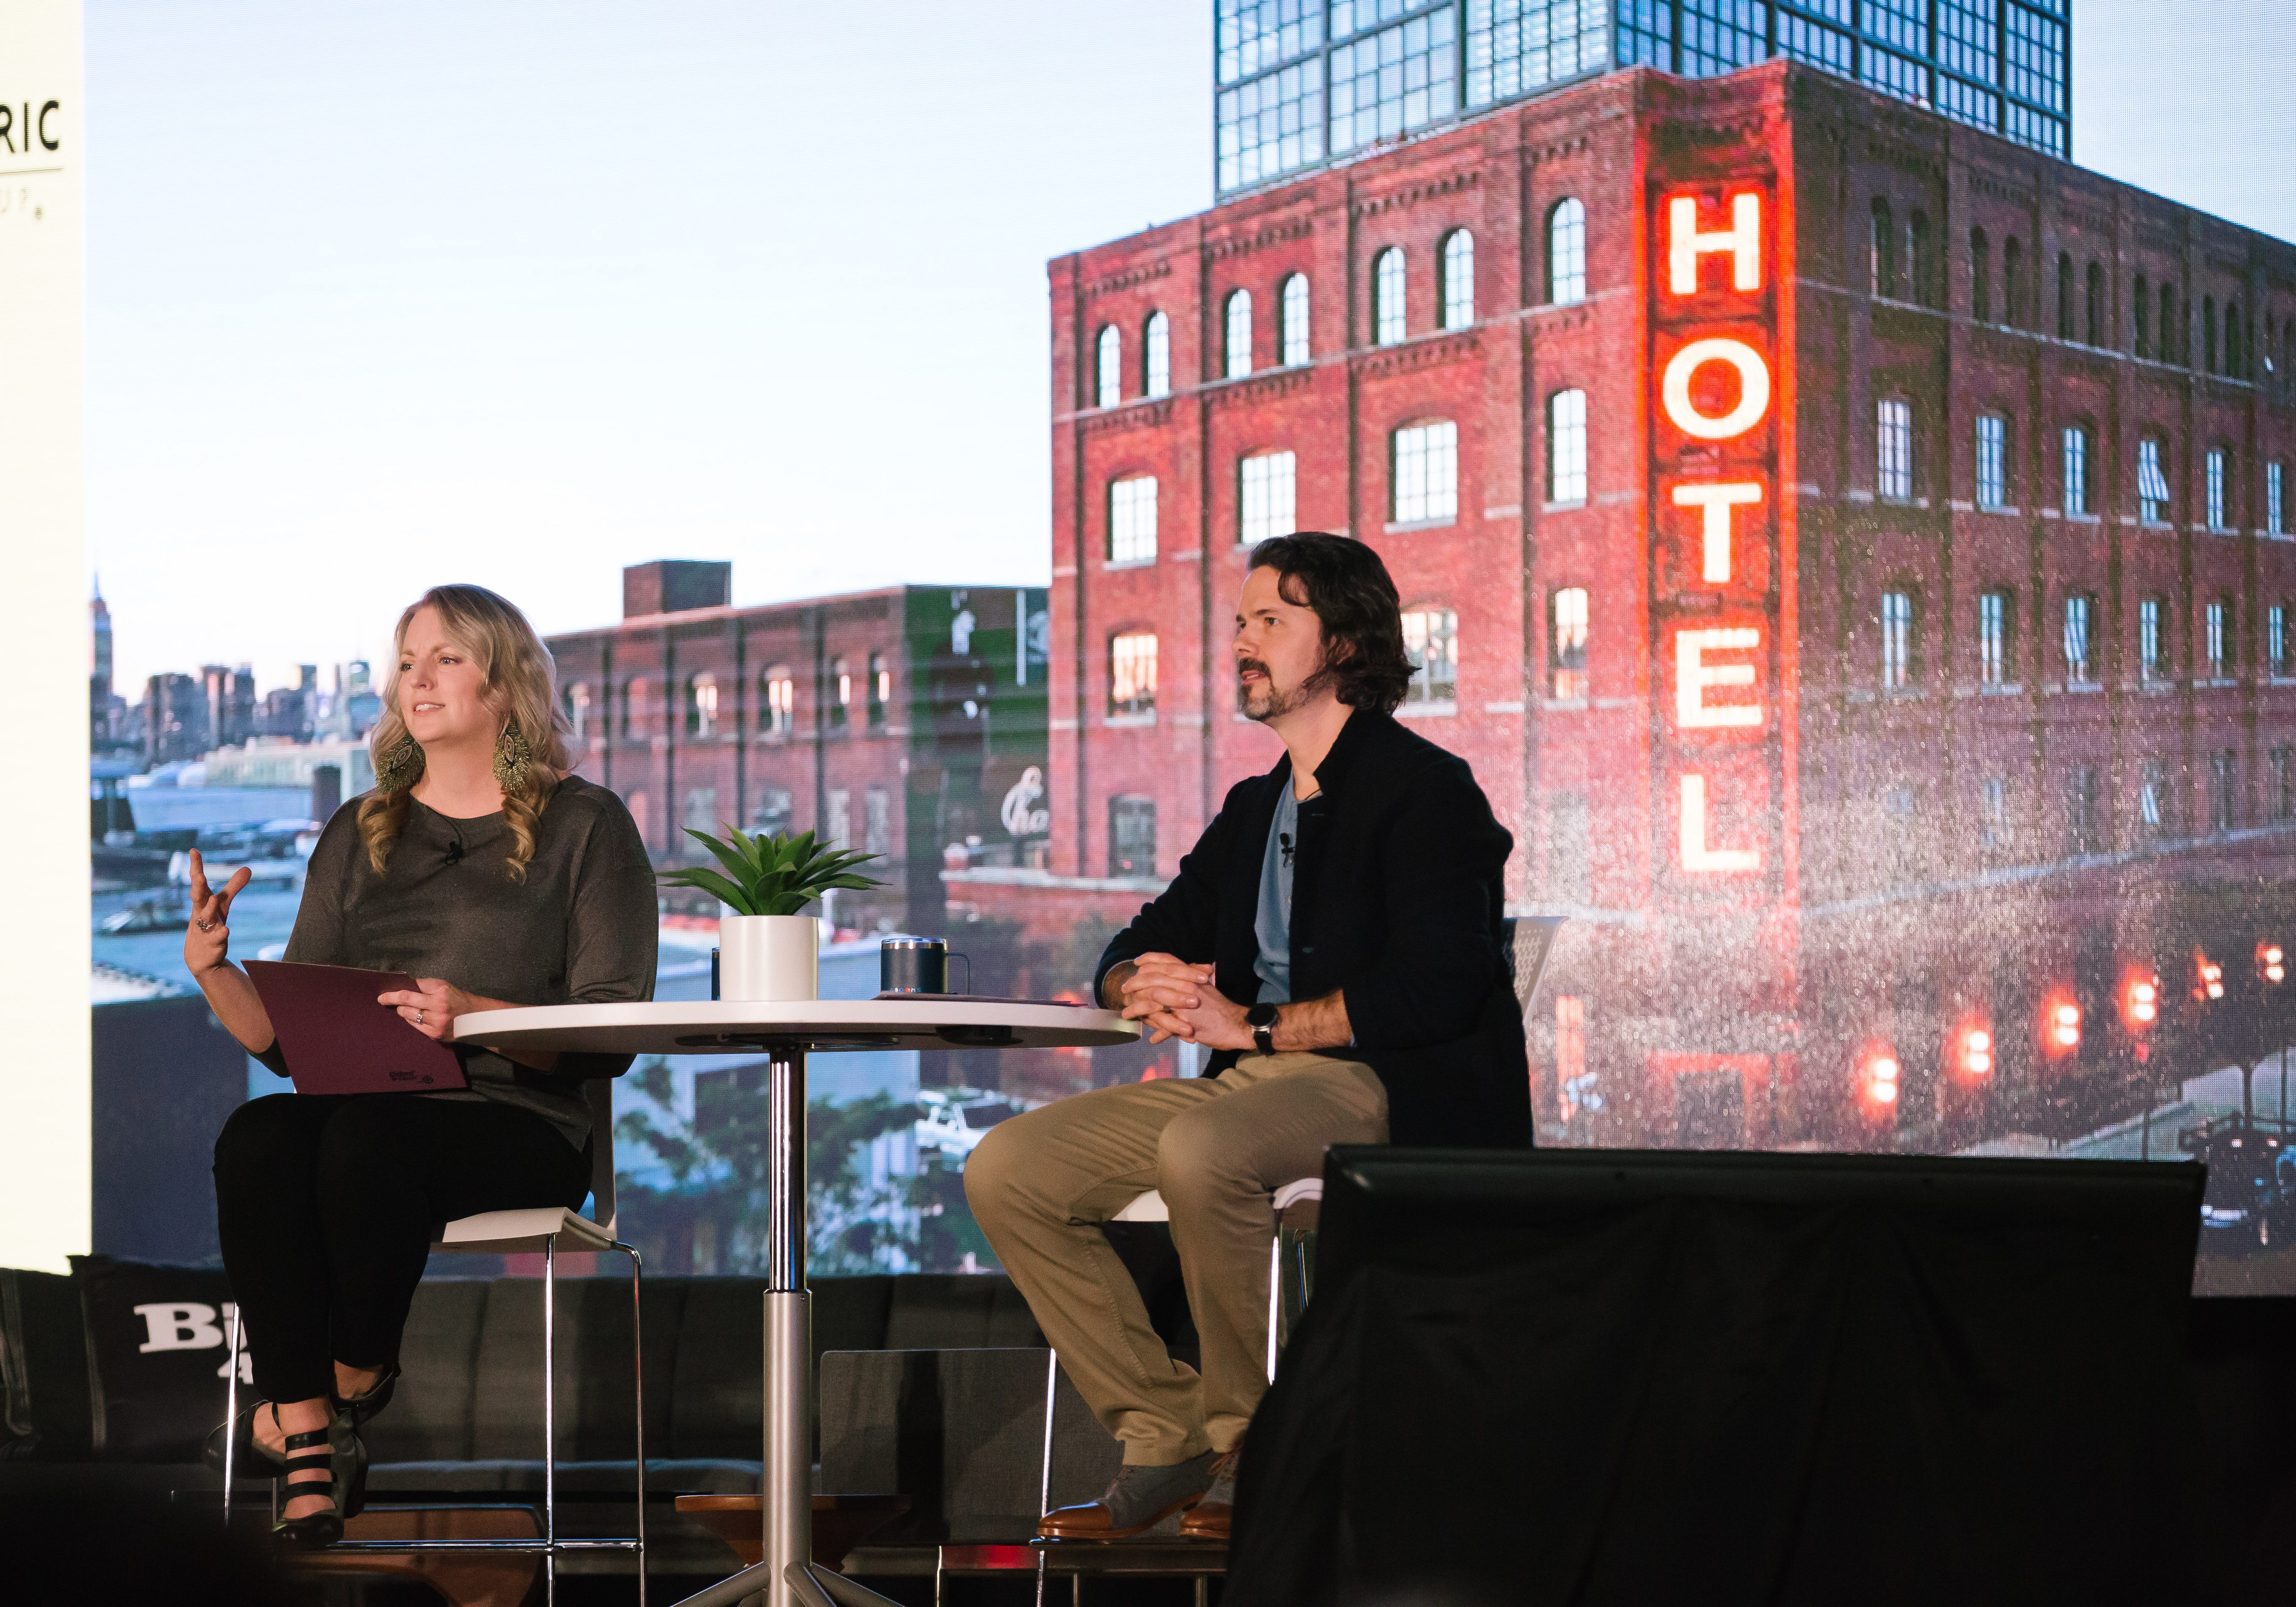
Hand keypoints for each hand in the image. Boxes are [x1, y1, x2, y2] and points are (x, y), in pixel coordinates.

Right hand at [183, 850, 250, 975]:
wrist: (202, 956)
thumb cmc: (210, 925)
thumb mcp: (223, 906)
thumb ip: (233, 888)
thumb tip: (248, 868)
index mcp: (202, 902)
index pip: (198, 883)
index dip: (196, 867)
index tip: (194, 850)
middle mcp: (201, 913)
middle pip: (198, 898)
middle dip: (198, 887)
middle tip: (200, 876)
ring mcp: (205, 929)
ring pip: (205, 918)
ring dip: (209, 909)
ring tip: (213, 899)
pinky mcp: (212, 944)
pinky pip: (216, 939)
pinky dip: (220, 934)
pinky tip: (226, 930)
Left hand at [377, 977, 477, 1040]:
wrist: (476, 1019)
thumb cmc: (458, 1000)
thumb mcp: (445, 987)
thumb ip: (427, 986)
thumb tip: (405, 986)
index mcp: (441, 990)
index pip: (413, 986)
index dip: (397, 989)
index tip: (384, 993)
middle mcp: (438, 1005)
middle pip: (406, 999)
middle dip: (391, 999)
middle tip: (382, 999)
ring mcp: (436, 1021)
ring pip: (407, 1014)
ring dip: (402, 1011)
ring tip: (404, 1009)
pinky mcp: (434, 1033)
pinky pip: (414, 1025)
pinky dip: (411, 1020)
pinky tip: (415, 1018)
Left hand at [1118, 953, 1252, 1050]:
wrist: (1238, 1025)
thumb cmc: (1222, 1008)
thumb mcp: (1207, 988)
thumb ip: (1195, 977)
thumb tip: (1186, 969)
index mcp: (1191, 977)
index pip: (1167, 961)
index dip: (1150, 959)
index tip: (1137, 962)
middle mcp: (1187, 986)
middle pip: (1154, 979)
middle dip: (1136, 983)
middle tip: (1124, 989)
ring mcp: (1185, 1004)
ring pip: (1154, 1001)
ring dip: (1137, 1009)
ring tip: (1126, 1015)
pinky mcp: (1187, 1022)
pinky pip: (1167, 1027)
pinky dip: (1159, 1033)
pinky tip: (1151, 1039)